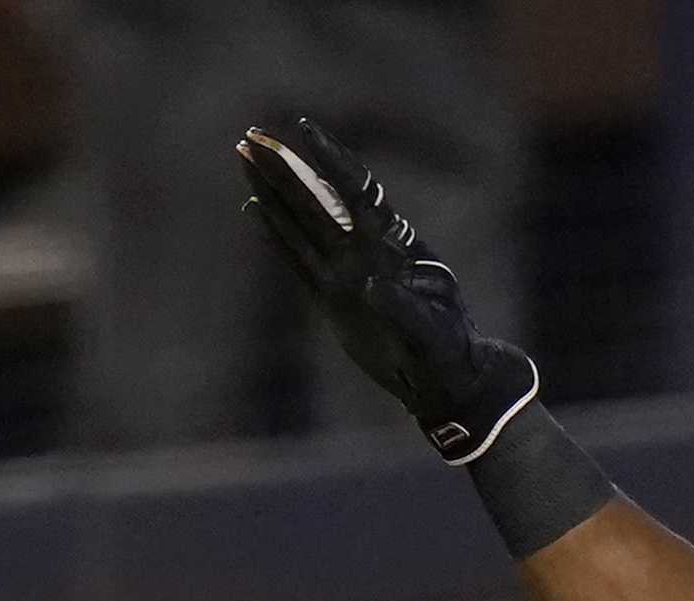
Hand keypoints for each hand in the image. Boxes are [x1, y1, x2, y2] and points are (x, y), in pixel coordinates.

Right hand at [236, 116, 534, 458]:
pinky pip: (295, 259)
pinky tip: (252, 207)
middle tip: (253, 134)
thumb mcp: (430, 329)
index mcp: (392, 245)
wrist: (445, 377)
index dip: (330, 159)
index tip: (302, 129)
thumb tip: (373, 287)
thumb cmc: (448, 348)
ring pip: (300, 222)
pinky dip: (274, 234)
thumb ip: (403, 308)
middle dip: (286, 167)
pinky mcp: (331, 298)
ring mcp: (345, 272)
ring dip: (272, 191)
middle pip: (317, 198)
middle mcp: (363, 250)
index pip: (357, 190)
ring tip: (245, 156)